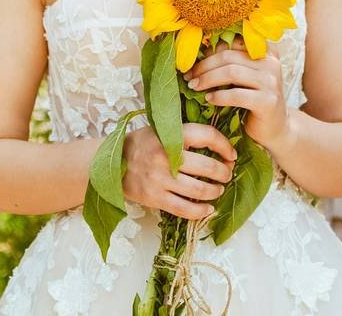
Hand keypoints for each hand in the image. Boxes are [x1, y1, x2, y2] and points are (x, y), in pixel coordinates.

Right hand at [121, 122, 236, 219]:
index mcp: (170, 135)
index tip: (231, 154)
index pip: (207, 136)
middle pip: (208, 167)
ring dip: (215, 191)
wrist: (110, 162)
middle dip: (224, 172)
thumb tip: (218, 143)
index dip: (224, 145)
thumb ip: (185, 134)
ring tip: (218, 190)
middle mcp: (166, 156)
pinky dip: (201, 211)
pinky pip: (184, 209)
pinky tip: (208, 209)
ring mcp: (160, 179)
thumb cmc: (141, 144)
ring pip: (199, 190)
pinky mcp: (155, 198)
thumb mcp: (160, 130)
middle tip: (227, 174)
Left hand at [184, 35, 290, 150]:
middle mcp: (271, 63)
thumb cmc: (254, 99)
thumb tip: (200, 51)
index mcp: (265, 51)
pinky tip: (208, 99)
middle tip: (189, 76)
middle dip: (204, 66)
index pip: (233, 41)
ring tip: (194, 86)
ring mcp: (271, 82)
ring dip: (207, 79)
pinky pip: (236, 94)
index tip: (193, 61)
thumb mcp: (245, 76)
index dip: (210, 50)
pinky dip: (218, 96)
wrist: (275, 128)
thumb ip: (231, 62)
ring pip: (231, 72)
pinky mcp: (268, 101)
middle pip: (229, 56)